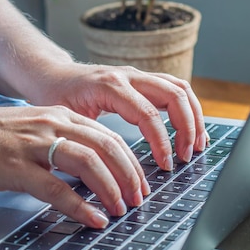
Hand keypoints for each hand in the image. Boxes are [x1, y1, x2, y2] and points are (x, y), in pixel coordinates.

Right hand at [0, 105, 150, 228]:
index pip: (108, 135)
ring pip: (89, 163)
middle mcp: (51, 124)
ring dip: (112, 189)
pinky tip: (93, 220)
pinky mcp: (16, 167)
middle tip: (139, 199)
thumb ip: (60, 142)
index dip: (130, 162)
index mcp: (58, 115)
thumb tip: (89, 171)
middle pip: (107, 147)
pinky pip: (57, 189)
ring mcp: (34, 145)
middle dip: (130, 176)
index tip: (139, 183)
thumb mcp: (31, 129)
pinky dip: (81, 207)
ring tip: (122, 210)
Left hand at [30, 63, 206, 168]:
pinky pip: (174, 89)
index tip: (166, 165)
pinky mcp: (142, 80)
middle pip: (174, 94)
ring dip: (194, 117)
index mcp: (109, 86)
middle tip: (186, 156)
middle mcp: (128, 75)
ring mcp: (138, 75)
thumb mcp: (66, 119)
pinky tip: (190, 131)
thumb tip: (105, 173)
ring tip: (198, 145)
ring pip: (179, 88)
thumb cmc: (55, 98)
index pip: (147, 114)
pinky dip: (187, 109)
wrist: (52, 76)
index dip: (162, 142)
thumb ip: (88, 139)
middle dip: (187, 128)